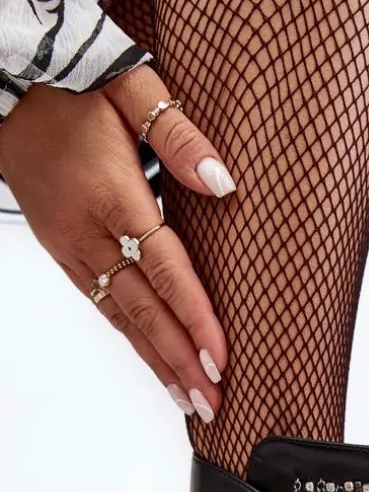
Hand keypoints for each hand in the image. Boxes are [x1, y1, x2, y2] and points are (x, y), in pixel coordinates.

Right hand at [0, 63, 234, 422]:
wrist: (6, 89)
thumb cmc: (72, 87)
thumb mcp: (131, 89)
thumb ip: (180, 136)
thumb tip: (224, 182)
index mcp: (112, 196)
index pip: (163, 269)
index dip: (193, 317)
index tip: (219, 359)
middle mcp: (88, 232)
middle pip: (143, 309)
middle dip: (180, 361)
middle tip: (212, 404)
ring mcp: (71, 248)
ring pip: (121, 317)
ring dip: (158, 362)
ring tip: (191, 401)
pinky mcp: (63, 253)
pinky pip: (103, 306)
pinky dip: (132, 341)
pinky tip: (155, 363)